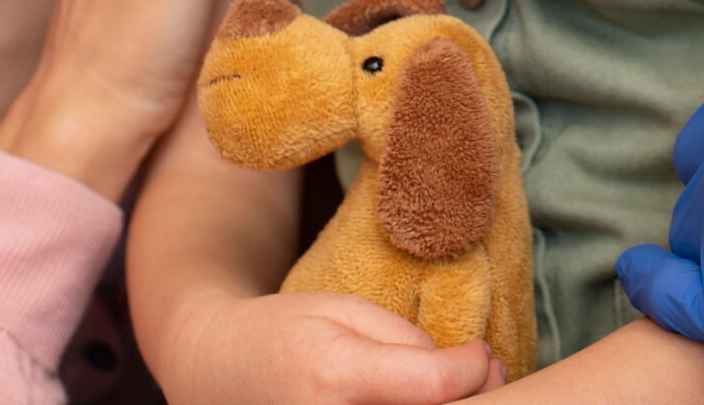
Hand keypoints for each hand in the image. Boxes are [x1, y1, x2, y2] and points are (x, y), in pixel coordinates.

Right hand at [157, 290, 503, 403]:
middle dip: (471, 398)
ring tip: (454, 390)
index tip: (481, 352)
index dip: (473, 367)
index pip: (435, 386)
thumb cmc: (284, 332)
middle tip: (486, 374)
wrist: (217, 372)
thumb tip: (456, 373)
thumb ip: (403, 340)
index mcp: (334, 376)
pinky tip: (420, 404)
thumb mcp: (344, 309)